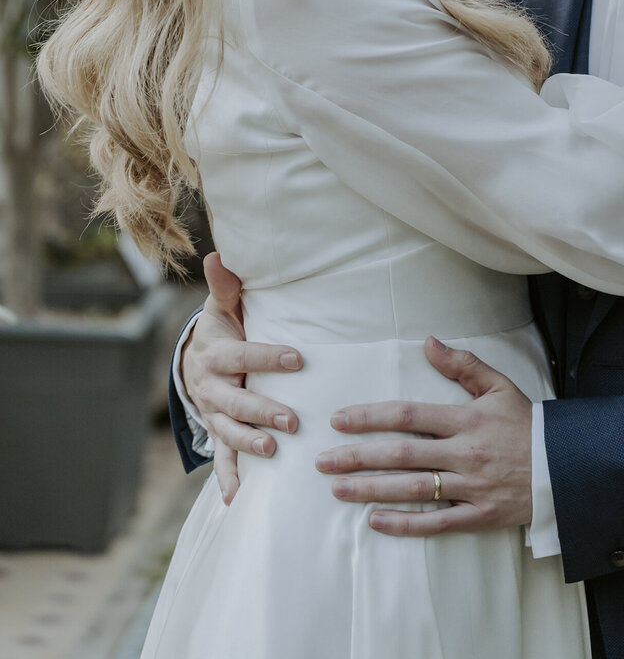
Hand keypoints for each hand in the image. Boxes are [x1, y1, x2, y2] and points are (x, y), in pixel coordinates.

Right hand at [180, 251, 302, 504]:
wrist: (195, 358)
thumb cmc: (223, 328)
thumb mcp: (224, 306)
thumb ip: (226, 286)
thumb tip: (219, 254)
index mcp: (216, 353)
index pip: (242, 356)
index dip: (267, 357)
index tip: (297, 358)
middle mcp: (211, 388)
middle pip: (236, 401)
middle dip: (263, 410)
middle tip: (292, 420)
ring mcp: (213, 414)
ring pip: (228, 432)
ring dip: (249, 444)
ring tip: (273, 453)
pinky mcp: (218, 432)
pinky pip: (222, 459)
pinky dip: (228, 480)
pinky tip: (239, 501)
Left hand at [316, 337, 532, 536]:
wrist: (565, 466)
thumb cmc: (527, 423)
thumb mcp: (499, 386)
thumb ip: (463, 365)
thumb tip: (429, 343)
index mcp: (467, 418)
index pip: (409, 415)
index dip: (371, 417)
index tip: (339, 420)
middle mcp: (464, 453)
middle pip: (402, 454)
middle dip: (358, 457)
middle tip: (323, 461)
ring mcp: (470, 487)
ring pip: (412, 489)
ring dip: (371, 490)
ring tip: (338, 489)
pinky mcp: (478, 516)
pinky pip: (436, 522)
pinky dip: (404, 525)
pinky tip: (375, 522)